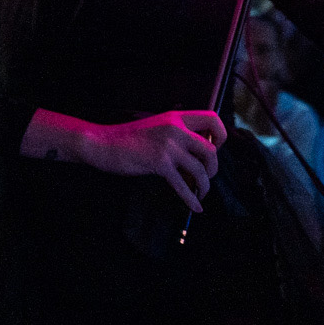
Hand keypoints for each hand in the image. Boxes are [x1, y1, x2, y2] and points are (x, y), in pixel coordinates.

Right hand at [78, 110, 226, 212]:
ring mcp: (168, 146)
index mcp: (176, 117)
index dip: (220, 135)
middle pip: (211, 149)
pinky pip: (183, 185)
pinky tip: (196, 207)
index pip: (212, 119)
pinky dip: (192, 199)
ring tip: (201, 192)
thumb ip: (176, 133)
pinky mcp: (159, 163)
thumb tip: (198, 151)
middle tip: (206, 176)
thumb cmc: (128, 139)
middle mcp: (175, 128)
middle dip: (213, 167)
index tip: (215, 148)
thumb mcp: (156, 126)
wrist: (103, 143)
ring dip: (205, 185)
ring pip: (200, 169)